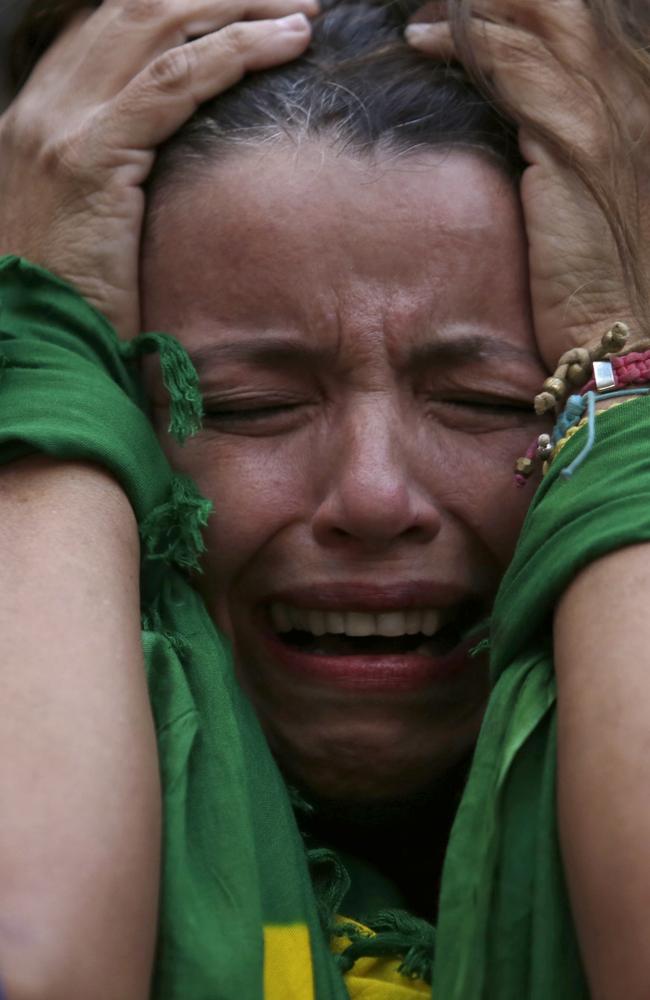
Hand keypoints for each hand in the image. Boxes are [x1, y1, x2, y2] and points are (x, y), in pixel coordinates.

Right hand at [0, 0, 316, 338]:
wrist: (36, 353)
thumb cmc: (74, 306)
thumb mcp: (87, 224)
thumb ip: (116, 174)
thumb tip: (178, 159)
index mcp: (36, 118)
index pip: (107, 28)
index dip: (178, 5)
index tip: (241, 8)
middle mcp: (40, 108)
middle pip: (135, 8)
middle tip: (289, 0)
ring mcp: (58, 127)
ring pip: (156, 25)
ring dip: (238, 8)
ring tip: (300, 12)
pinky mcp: (88, 160)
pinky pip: (172, 83)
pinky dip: (234, 52)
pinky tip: (283, 43)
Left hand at [406, 0, 649, 371]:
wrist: (626, 333)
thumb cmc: (602, 272)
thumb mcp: (588, 186)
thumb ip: (559, 133)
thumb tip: (513, 105)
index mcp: (637, 93)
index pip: (572, 12)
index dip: (516, 2)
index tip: (460, 10)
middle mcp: (633, 87)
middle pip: (556, 0)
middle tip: (431, 5)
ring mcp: (610, 109)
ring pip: (537, 12)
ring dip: (471, 7)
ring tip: (417, 18)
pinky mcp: (574, 143)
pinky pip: (511, 62)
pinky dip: (463, 42)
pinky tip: (420, 44)